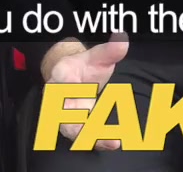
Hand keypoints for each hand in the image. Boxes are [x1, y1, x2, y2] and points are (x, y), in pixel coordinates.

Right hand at [42, 32, 128, 150]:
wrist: (68, 77)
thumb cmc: (82, 67)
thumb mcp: (95, 56)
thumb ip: (109, 51)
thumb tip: (123, 39)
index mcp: (62, 76)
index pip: (63, 84)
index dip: (70, 91)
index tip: (83, 97)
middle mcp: (59, 98)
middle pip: (64, 114)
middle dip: (80, 126)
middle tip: (101, 131)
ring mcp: (65, 114)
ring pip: (72, 130)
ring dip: (91, 137)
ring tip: (112, 141)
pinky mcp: (75, 125)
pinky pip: (83, 136)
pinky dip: (97, 141)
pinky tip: (113, 143)